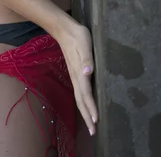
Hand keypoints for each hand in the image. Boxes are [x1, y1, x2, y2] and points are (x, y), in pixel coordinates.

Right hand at [57, 17, 97, 135]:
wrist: (64, 29)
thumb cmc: (77, 35)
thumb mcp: (84, 44)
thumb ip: (86, 59)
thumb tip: (87, 73)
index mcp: (79, 72)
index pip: (85, 94)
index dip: (91, 108)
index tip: (96, 121)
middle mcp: (76, 77)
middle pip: (81, 101)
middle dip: (87, 116)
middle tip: (93, 131)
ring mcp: (74, 75)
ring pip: (79, 98)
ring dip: (85, 111)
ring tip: (91, 123)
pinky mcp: (75, 72)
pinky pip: (79, 92)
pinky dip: (84, 102)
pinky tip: (87, 104)